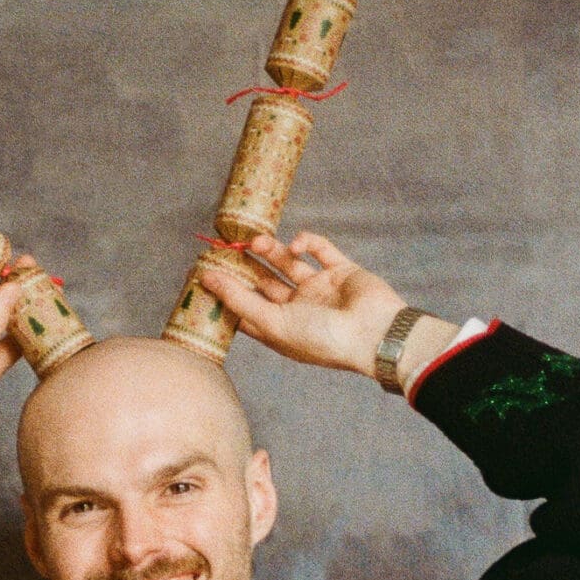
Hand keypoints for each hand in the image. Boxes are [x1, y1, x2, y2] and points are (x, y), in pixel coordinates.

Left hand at [203, 231, 402, 375]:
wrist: (374, 333)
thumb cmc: (323, 339)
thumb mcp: (273, 323)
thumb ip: (240, 300)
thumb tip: (206, 280)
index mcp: (280, 329)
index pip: (246, 309)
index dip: (227, 292)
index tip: (205, 271)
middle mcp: (298, 309)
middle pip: (264, 282)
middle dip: (247, 265)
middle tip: (227, 246)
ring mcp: (320, 289)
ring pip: (289, 263)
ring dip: (272, 250)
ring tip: (256, 240)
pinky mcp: (340, 271)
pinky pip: (320, 250)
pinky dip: (308, 242)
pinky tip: (297, 242)